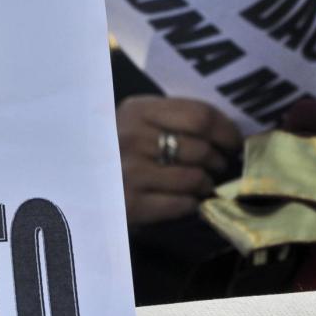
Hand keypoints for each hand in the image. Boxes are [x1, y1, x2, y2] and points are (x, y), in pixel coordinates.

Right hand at [116, 96, 242, 225]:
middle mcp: (132, 138)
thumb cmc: (116, 147)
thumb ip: (173, 118)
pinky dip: (190, 203)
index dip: (227, 131)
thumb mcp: (137, 121)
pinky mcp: (131, 204)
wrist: (81, 181)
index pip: (200, 115)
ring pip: (196, 178)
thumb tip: (228, 131)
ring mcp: (130, 172)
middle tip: (215, 165)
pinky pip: (183, 204)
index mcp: (137, 110)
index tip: (234, 142)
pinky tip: (181, 199)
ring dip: (205, 184)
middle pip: (201, 148)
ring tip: (198, 183)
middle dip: (218, 160)